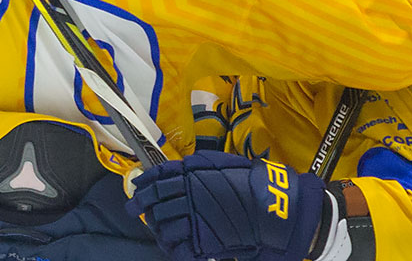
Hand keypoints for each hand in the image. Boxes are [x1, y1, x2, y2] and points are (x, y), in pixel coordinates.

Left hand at [126, 151, 325, 260]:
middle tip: (136, 209)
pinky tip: (173, 246)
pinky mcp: (203, 241)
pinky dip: (173, 248)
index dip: (145, 182)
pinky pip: (179, 247)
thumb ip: (199, 167)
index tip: (137, 186)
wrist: (275, 207)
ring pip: (163, 225)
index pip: (159, 176)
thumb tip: (181, 169)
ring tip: (158, 229)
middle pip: (155, 200)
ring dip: (158, 227)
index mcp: (193, 173)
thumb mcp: (223, 165)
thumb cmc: (252, 183)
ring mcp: (194, 218)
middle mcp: (189, 194)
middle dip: (142, 205)